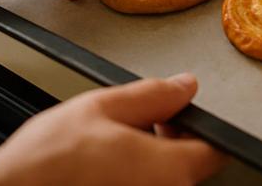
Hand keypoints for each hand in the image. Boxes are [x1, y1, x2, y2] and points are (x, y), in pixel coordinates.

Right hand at [0, 74, 226, 185]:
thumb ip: (152, 95)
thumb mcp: (102, 106)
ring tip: (116, 144)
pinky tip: (106, 167)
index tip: (180, 115)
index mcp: (169, 170)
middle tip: (142, 123)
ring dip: (153, 159)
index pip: (214, 150)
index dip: (199, 126)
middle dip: (173, 139)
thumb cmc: (47, 162)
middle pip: (190, 166)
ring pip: (165, 179)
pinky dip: (134, 176)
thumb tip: (184, 86)